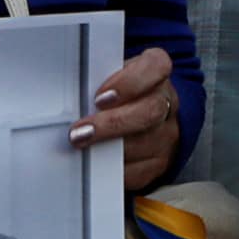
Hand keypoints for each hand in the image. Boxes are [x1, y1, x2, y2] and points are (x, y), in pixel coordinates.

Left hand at [71, 47, 182, 193]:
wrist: (145, 117)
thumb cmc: (120, 92)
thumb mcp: (111, 74)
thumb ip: (97, 79)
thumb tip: (72, 94)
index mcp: (156, 70)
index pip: (155, 67)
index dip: (129, 82)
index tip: (100, 97)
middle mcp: (166, 101)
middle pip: (150, 111)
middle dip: (111, 124)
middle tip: (80, 132)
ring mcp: (166, 133)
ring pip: (143, 144)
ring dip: (108, 149)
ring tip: (81, 149)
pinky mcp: (159, 162)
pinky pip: (138, 171)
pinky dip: (113, 169)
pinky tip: (96, 163)